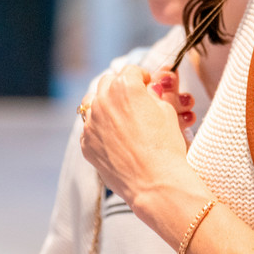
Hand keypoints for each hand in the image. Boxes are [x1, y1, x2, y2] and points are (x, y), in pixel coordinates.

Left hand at [79, 65, 190, 208]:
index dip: (142, 77)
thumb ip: (153, 95)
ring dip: (104, 104)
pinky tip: (113, 138)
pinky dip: (99, 128)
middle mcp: (103, 100)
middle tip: (133, 99)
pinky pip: (89, 128)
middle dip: (121, 87)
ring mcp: (91, 123)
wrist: (154, 182)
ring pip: (92, 103)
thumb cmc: (165, 146)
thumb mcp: (167, 112)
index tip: (147, 84)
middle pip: (108, 83)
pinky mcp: (86, 143)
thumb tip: (148, 90)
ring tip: (118, 115)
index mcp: (125, 86)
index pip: (131, 71)